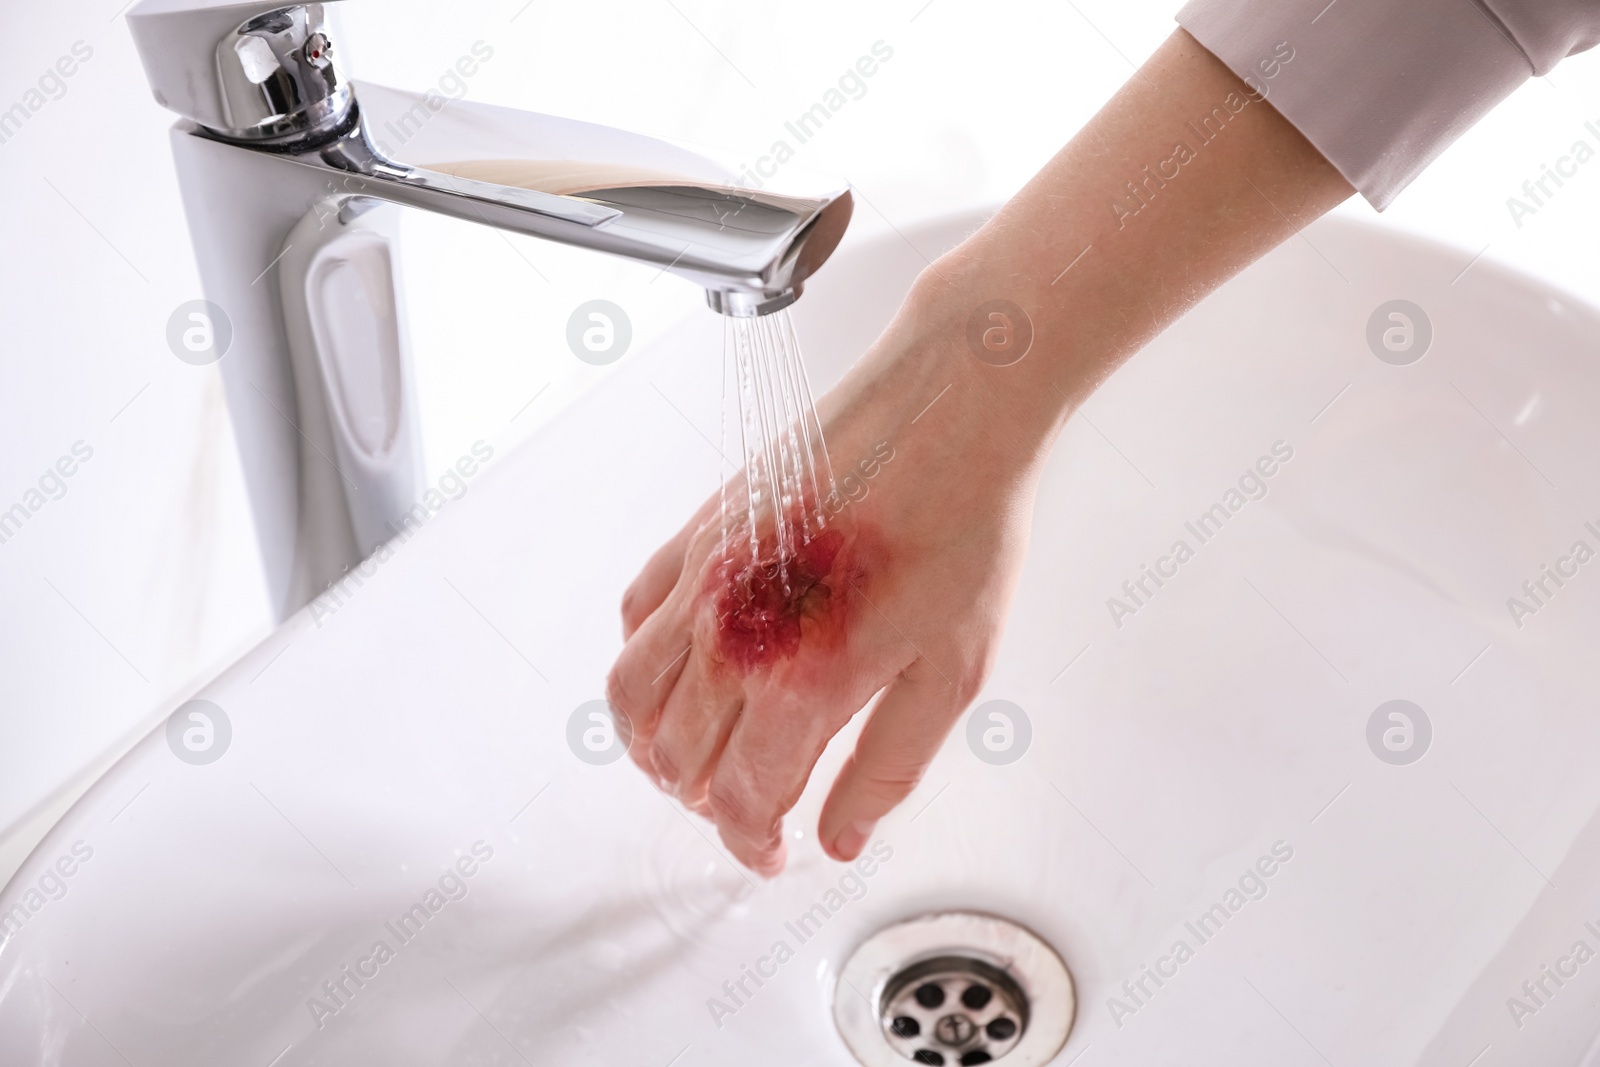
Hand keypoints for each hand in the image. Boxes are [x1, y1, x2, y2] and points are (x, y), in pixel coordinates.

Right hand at [606, 281, 1040, 874]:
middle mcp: (733, 633)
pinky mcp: (696, 533)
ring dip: (654, 748)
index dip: (751, 843)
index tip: (771, 852)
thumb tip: (841, 837)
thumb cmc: (962, 528)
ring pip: (631, 697)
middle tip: (747, 811)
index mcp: (802, 680)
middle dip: (708, 804)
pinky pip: (632, 618)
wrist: (948, 414)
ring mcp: (702, 579)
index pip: (740, 800)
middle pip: (678, 761)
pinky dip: (639, 666)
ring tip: (694, 761)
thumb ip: (886, 768)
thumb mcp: (951, 673)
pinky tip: (679, 675)